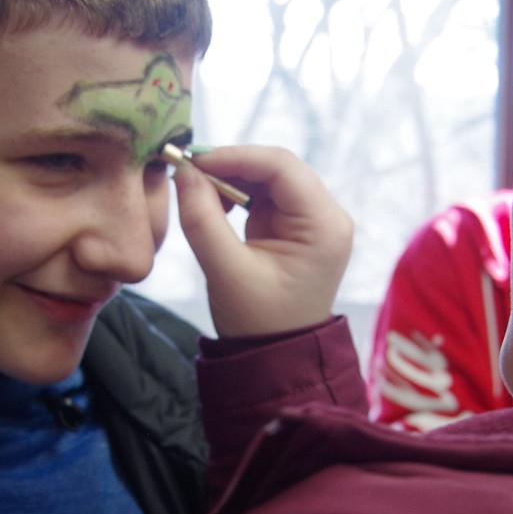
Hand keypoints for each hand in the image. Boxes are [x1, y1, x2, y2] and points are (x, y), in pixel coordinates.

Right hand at [173, 145, 353, 337]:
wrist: (276, 357)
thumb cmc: (258, 324)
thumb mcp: (226, 271)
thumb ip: (203, 218)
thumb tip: (184, 171)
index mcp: (324, 226)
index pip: (282, 167)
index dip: (235, 156)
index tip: (193, 160)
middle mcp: (328, 217)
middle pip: (278, 167)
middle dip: (231, 165)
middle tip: (188, 172)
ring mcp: (314, 221)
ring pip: (269, 177)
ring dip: (232, 179)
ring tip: (199, 195)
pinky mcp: (296, 227)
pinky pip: (265, 195)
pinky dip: (237, 194)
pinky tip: (216, 208)